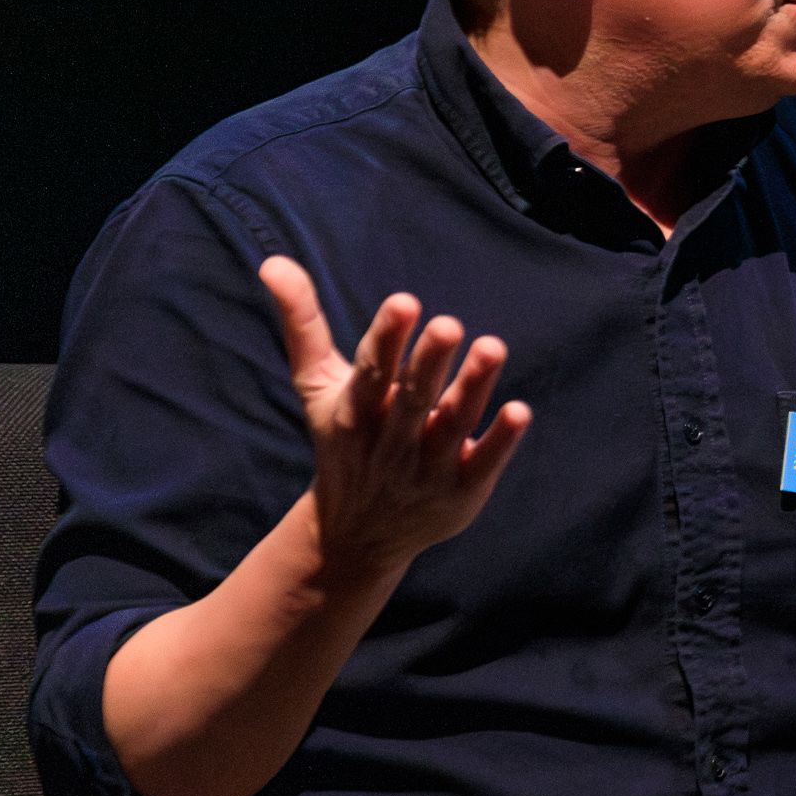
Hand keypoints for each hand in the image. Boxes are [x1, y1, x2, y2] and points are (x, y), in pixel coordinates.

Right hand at [260, 257, 529, 576]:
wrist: (356, 534)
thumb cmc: (344, 441)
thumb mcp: (317, 386)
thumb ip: (303, 324)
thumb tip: (275, 261)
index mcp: (355, 410)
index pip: (372, 371)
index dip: (387, 338)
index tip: (406, 301)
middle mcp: (391, 439)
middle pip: (412, 397)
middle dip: (429, 362)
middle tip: (449, 323)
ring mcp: (427, 468)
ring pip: (453, 424)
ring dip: (473, 388)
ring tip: (493, 346)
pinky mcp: (462, 492)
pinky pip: (483, 464)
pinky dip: (500, 441)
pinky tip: (520, 410)